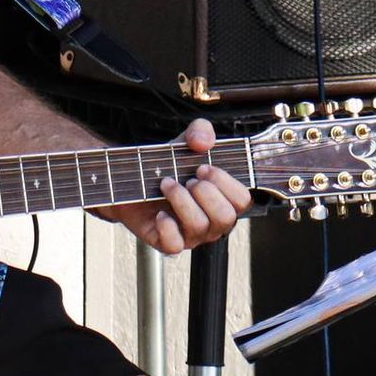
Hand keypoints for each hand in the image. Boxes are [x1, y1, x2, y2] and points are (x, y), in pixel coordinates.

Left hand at [103, 119, 252, 254]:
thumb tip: (203, 141)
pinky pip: (174, 244)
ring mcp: (191, 235)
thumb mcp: (185, 142)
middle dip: (205, 193)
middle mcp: (212, 221)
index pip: (242, 200)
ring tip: (166, 184)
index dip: (225, 182)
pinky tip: (159, 212)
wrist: (133, 179)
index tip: (202, 167)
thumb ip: (200, 131)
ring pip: (199, 226)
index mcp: (223, 200)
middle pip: (226, 217)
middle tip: (187, 179)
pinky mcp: (167, 243)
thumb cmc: (168, 166)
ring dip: (181, 200)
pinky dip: (166, 226)